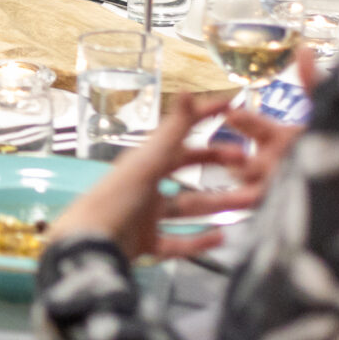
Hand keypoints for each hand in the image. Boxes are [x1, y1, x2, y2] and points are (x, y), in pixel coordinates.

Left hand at [48, 51, 318, 259]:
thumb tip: (186, 91)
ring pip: (189, 206)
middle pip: (187, 169)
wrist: (87, 248)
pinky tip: (222, 238)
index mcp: (144, 160)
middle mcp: (146, 183)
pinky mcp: (146, 243)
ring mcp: (146, 215)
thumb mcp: (146, 164)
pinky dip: (199, 240)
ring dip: (218, 203)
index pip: (179, 132)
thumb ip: (171, 131)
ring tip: (252, 201)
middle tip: (248, 163)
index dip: (203, 117)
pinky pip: (178, 241)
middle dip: (217, 164)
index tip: (231, 107)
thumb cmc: (115, 200)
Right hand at [201, 50, 319, 209]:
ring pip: (247, 186)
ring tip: (239, 185)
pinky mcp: (282, 212)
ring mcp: (275, 189)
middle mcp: (272, 164)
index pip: (252, 125)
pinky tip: (255, 206)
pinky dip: (257, 207)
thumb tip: (304, 49)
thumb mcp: (327, 112)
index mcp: (279, 139)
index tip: (230, 112)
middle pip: (243, 160)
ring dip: (244, 184)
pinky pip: (262, 210)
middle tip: (232, 156)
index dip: (242, 120)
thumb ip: (314, 82)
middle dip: (236, 158)